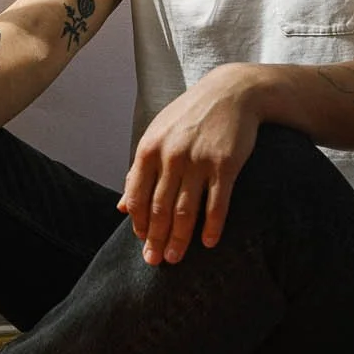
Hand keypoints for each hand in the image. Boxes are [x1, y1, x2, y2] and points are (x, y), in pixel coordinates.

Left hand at [118, 64, 262, 264]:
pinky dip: (212, 226)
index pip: (137, 196)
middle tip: (154, 261)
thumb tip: (122, 206)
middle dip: (155, 238)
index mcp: (149, 149)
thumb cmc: (190, 116)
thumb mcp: (158, 135)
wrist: (232, 93)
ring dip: (179, 239)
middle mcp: (171, 156)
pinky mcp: (225, 164)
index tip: (142, 240)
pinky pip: (217, 203)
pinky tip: (208, 242)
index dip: (138, 223)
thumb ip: (139, 170)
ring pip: (185, 210)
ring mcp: (198, 160)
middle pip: (159, 208)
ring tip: (175, 258)